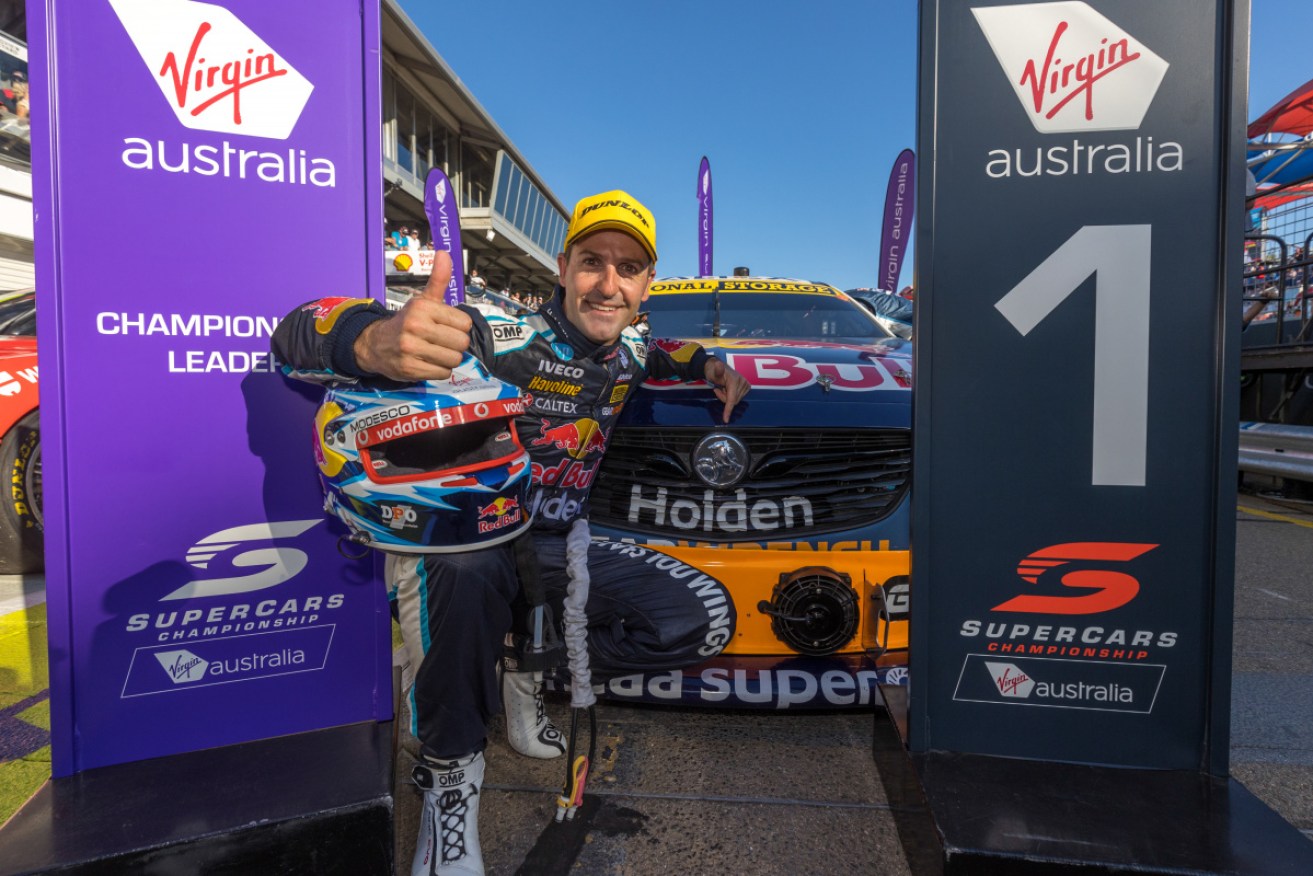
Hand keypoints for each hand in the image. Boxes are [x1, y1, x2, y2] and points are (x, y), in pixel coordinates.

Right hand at [354, 250, 472, 380]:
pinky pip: (442, 373)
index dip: (459, 326)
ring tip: (436, 352)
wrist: (375, 344)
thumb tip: (444, 252)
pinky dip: (439, 370)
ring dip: (448, 358)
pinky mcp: (410, 369)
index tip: (447, 326)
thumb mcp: (423, 300)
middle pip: (461, 343)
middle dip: (455, 344)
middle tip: (443, 341)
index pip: (464, 323)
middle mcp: (416, 327)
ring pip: (454, 359)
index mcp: (423, 308)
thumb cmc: (407, 321)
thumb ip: (438, 278)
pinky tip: (428, 362)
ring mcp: (411, 349)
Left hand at [704, 356, 749, 423]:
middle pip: (733, 401)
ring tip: (723, 387)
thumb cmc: (713, 370)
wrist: (717, 366)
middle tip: (718, 389)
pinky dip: (732, 396)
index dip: (728, 410)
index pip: (731, 399)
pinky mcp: (747, 387)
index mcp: (735, 380)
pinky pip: (738, 398)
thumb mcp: (712, 371)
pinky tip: (728, 389)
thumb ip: (716, 370)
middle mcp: (743, 382)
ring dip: (727, 397)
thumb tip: (718, 364)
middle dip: (724, 398)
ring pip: (736, 401)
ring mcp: (746, 384)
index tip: (725, 420)